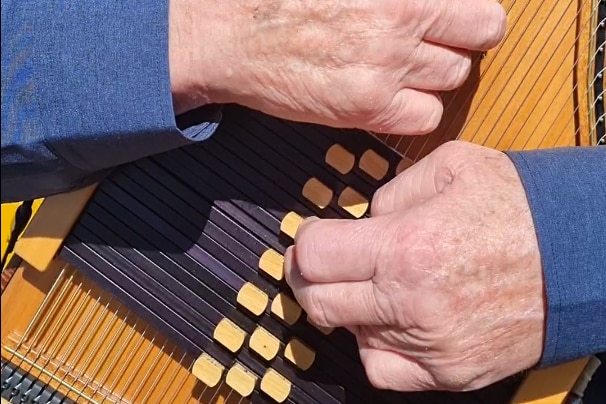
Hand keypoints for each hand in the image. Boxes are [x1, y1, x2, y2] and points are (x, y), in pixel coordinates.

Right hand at [169, 0, 505, 134]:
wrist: (236, 37)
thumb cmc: (282, 2)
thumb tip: (431, 6)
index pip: (479, 11)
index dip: (469, 19)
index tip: (455, 24)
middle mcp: (401, 25)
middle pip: (478, 41)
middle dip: (460, 43)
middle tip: (435, 45)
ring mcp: (387, 69)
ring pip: (453, 79)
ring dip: (436, 76)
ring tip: (404, 71)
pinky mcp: (368, 108)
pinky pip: (426, 118)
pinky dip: (415, 111)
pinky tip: (392, 99)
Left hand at [284, 141, 545, 391]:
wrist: (580, 255)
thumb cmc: (522, 209)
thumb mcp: (451, 166)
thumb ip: (392, 191)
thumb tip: (365, 218)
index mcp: (406, 246)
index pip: (315, 256)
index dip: (304, 243)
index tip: (312, 237)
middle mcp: (411, 303)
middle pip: (318, 303)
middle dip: (309, 278)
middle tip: (320, 264)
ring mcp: (429, 344)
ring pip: (348, 336)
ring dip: (348, 309)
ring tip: (372, 286)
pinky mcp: (448, 371)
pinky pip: (383, 369)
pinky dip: (375, 345)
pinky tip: (391, 321)